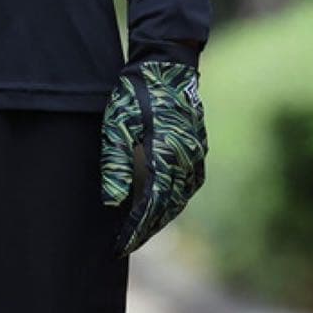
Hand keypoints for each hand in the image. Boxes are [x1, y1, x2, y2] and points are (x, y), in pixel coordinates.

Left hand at [100, 60, 207, 256]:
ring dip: (162, 218)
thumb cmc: (135, 93)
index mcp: (165, 156)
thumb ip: (115, 163)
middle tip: (126, 245)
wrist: (165, 67)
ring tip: (141, 231)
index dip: (135, 229)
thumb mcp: (116, 124)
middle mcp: (186, 160)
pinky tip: (161, 206)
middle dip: (147, 229)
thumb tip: (113, 202)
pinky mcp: (199, 149)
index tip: (119, 245)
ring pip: (180, 199)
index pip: (151, 206)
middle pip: (168, 208)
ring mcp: (197, 155)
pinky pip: (188, 186)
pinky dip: (174, 201)